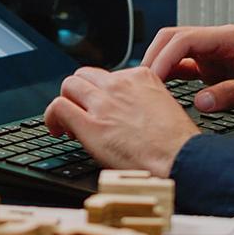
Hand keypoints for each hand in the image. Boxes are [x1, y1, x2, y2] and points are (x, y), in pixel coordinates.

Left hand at [44, 66, 199, 176]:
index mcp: (141, 78)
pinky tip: (57, 130)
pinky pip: (59, 107)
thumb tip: (123, 110)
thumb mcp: (164, 106)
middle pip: (83, 76)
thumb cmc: (177, 143)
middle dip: (78, 94)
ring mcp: (104, 104)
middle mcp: (120, 86)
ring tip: (67, 124)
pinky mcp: (90, 125)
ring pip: (68, 86)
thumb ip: (141, 100)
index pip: (107, 75)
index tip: (98, 108)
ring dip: (65, 103)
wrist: (181, 159)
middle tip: (79, 114)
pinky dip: (51, 117)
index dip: (98, 93)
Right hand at [142, 25, 233, 114]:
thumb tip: (201, 102)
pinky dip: (167, 75)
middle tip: (140, 82)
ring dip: (157, 66)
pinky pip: (180, 65)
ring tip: (144, 86)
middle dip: (152, 58)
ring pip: (172, 50)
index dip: (163, 58)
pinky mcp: (209, 66)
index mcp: (228, 39)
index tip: (151, 78)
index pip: (183, 40)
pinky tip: (159, 89)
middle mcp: (216, 42)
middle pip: (171, 39)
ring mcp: (211, 53)